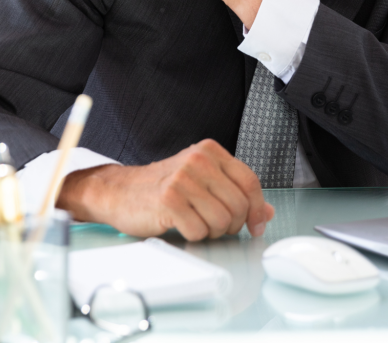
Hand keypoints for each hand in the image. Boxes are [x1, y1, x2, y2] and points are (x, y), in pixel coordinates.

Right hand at [56, 139, 274, 240]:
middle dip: (232, 224)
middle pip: (239, 204)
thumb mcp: (202, 182)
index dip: (257, 208)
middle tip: (217, 226)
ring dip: (213, 231)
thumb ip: (235, 192)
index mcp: (210, 151)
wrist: (120, 191)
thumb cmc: (162, 187)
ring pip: (222, 220)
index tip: (256, 225)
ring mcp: (182, 178)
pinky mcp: (168, 199)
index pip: (250, 181)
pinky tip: (181, 225)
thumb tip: (267, 211)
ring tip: (197, 223)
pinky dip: (194, 235)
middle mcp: (198, 160)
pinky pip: (199, 231)